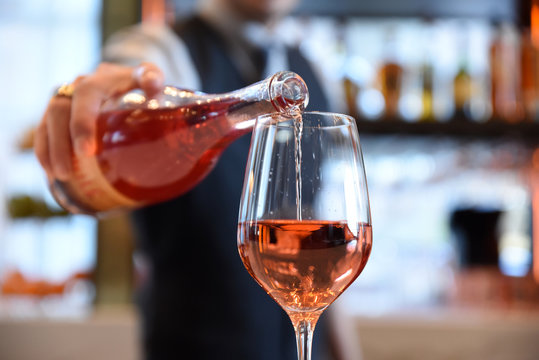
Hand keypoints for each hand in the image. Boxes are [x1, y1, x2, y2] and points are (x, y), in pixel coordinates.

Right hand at [34, 62, 163, 180]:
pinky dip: (45, 151)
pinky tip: (51, 172)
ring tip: (60, 176)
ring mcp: (66, 98)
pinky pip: (44, 130)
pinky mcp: (58, 112)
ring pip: (48, 121)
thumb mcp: (151, 76)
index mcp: (101, 79)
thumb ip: (153, 78)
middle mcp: (78, 85)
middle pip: (59, 110)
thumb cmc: (143, 83)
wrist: (130, 79)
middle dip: (61, 143)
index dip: (82, 123)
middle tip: (68, 172)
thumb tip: (152, 85)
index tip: (86, 151)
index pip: (85, 96)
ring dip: (51, 151)